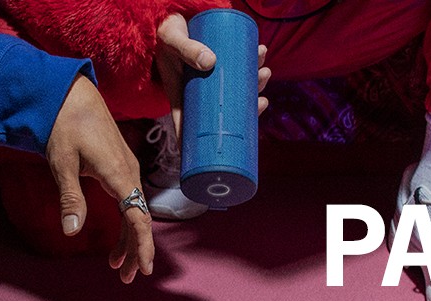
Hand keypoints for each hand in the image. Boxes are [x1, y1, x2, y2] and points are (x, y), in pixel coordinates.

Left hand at [47, 76, 152, 282]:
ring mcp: (126, 167)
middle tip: (125, 277)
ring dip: (129, 238)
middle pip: (139, 219)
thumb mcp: (62, 163)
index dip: (141, 245)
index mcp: (118, 174)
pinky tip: (116, 235)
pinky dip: (125, 221)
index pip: (137, 217)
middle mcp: (128, 172)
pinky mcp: (119, 165)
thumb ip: (70, 198)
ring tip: (116, 264)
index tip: (142, 269)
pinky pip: (130, 200)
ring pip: (135, 210)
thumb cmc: (64, 124)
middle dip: (135, 249)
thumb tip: (72, 232)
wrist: (70, 91)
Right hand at [154, 13, 270, 136]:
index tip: (218, 154)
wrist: (169, 15)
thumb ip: (187, 49)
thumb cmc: (166, 33)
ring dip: (254, 84)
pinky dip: (251, 63)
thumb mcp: (173, 41)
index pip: (192, 126)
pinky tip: (261, 56)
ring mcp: (209, 78)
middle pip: (223, 110)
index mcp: (182, 95)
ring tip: (265, 72)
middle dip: (246, 109)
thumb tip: (210, 61)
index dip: (205, 143)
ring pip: (234, 89)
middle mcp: (198, 91)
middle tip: (262, 101)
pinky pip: (237, 68)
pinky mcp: (217, 62)